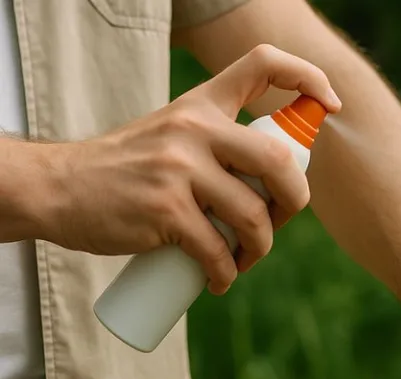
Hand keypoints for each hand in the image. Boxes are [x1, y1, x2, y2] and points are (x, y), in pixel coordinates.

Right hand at [37, 44, 340, 293]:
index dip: (307, 77)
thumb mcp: (172, 136)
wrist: (59, 188)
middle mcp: (194, 127)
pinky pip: (217, 250)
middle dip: (295, 202)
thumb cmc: (126, 170)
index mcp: (201, 104)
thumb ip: (217, 147)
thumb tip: (276, 188)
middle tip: (279, 224)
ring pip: (253, 215)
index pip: (263, 65)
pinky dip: (225, 274)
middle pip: (278, 161)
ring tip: (242, 262)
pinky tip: (217, 281)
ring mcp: (179, 166)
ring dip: (260, 250)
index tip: (331, 103)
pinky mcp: (164, 207)